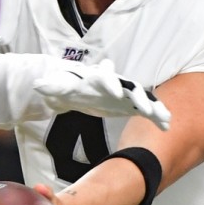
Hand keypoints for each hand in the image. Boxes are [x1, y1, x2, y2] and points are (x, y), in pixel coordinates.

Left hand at [33, 59, 170, 130]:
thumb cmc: (70, 85)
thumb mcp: (59, 86)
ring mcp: (125, 93)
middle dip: (139, 97)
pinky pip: (146, 109)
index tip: (115, 93)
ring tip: (165, 118)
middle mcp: (116, 83)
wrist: (79, 88)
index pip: (106, 77)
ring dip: (153, 107)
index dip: (111, 84)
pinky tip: (165, 126)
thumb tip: (38, 85)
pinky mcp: (130, 104)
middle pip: (130, 87)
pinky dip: (155, 116)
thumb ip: (52, 86)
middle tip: (147, 108)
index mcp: (98, 78)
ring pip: (142, 98)